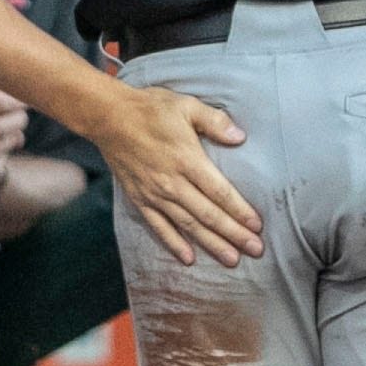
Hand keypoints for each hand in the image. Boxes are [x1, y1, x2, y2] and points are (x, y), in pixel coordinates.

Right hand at [88, 83, 262, 267]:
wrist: (108, 117)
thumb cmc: (151, 109)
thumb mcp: (187, 106)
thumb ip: (215, 122)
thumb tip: (240, 137)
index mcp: (187, 159)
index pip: (219, 192)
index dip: (240, 210)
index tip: (257, 226)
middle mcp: (172, 182)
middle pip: (208, 214)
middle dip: (234, 234)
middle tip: (255, 250)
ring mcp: (155, 194)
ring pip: (188, 225)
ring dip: (211, 244)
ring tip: (232, 259)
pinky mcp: (140, 199)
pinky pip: (159, 227)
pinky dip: (174, 244)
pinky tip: (189, 258)